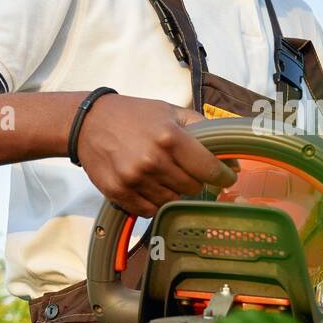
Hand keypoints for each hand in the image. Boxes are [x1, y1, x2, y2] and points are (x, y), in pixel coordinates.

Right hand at [75, 94, 236, 217]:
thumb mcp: (170, 112)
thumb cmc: (134, 116)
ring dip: (172, 191)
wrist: (88, 123)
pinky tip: (148, 186)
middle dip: (193, 180)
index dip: (223, 176)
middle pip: (191, 188)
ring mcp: (134, 179)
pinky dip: (153, 202)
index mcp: (170, 137)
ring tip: (162, 176)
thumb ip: (203, 129)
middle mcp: (153, 160)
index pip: (209, 169)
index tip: (227, 178)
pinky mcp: (118, 192)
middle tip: (184, 171)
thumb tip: (233, 155)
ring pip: (171, 201)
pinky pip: (148, 210)